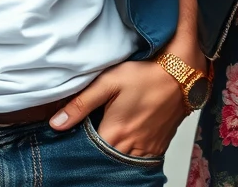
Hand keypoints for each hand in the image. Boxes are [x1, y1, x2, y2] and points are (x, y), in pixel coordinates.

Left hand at [50, 57, 192, 156]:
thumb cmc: (145, 74)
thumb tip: (56, 124)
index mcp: (114, 134)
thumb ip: (81, 104)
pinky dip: (129, 154)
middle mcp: (130, 148)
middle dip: (94, 152)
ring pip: (121, 163)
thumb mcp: (109, 81)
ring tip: (106, 137)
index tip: (71, 139)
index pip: (87, 153)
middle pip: (104, 160)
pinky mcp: (157, 148)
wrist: (181, 74)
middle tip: (89, 136)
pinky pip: (138, 161)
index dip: (77, 146)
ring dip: (111, 154)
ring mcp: (145, 151)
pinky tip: (124, 141)